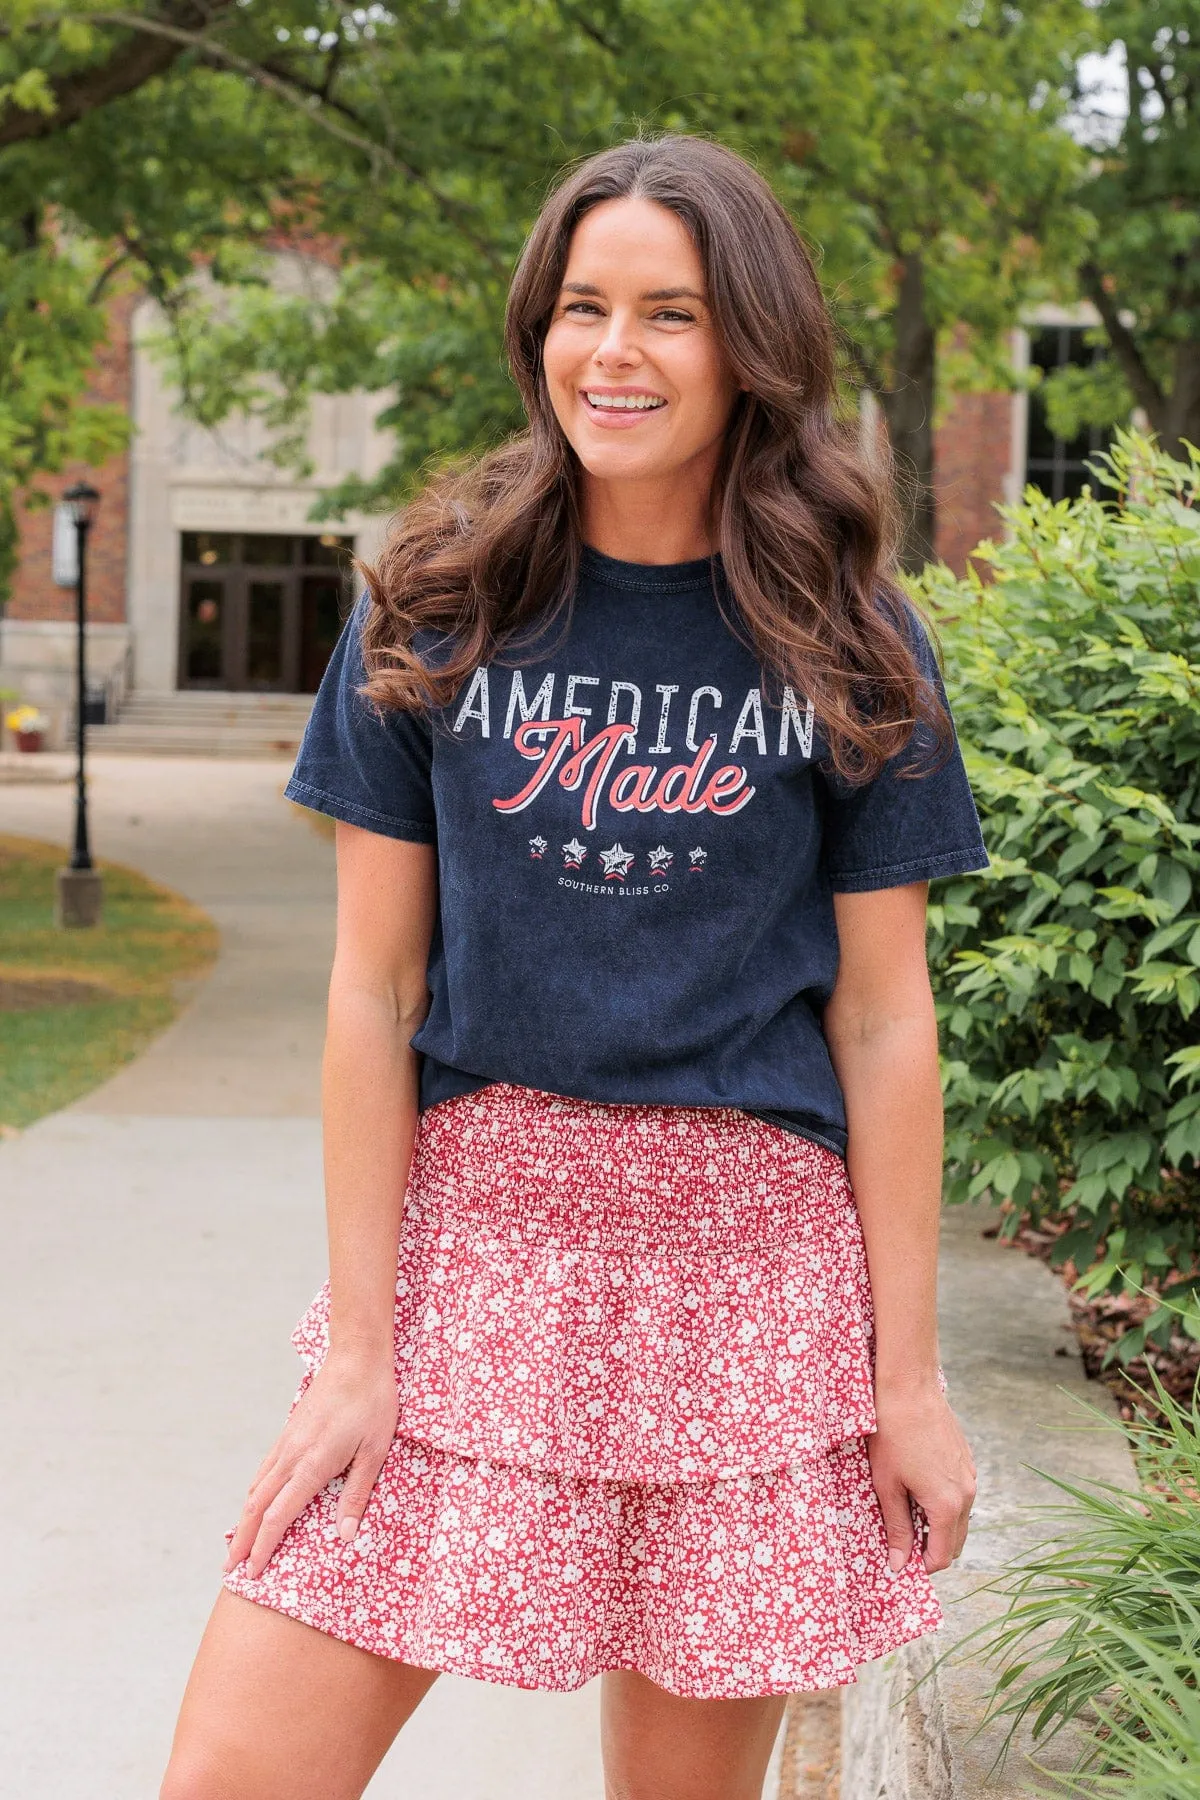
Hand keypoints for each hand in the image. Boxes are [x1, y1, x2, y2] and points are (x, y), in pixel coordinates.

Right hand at [222, 1349, 399, 1579]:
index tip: (251, 1573)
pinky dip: (254, 1494)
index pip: (278, 1517)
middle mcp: (291, 1455)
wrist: (356, 1357)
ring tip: (239, 1544)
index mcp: (311, 1465)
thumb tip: (345, 1536)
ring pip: (256, 1487)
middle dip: (243, 1541)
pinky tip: (256, 1502)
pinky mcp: (289, 1431)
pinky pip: (264, 1469)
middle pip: (257, 1506)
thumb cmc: (372, 1402)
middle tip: (230, 1570)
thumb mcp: (375, 1452)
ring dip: (245, 1518)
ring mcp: (287, 1441)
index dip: (263, 1548)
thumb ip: (357, 1494)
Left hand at [867, 1384, 975, 1574]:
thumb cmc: (892, 1435)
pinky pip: (960, 1496)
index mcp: (947, 1505)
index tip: (900, 1561)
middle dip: (931, 1549)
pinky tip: (918, 1488)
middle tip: (901, 1542)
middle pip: (954, 1542)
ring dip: (938, 1526)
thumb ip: (897, 1528)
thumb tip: (899, 1564)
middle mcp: (966, 1494)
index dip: (921, 1566)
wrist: (910, 1388)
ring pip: (959, 1519)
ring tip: (907, 1512)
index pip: (941, 1556)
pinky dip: (944, 1504)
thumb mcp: (887, 1485)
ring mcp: (969, 1476)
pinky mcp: (966, 1461)